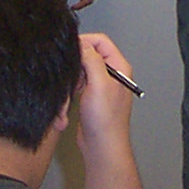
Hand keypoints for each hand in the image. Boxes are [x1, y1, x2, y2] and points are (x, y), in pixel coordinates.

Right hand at [75, 32, 146, 188]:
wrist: (101, 147)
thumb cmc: (105, 121)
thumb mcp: (98, 84)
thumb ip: (92, 60)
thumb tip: (82, 43)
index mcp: (119, 67)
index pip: (101, 41)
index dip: (84, 41)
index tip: (70, 48)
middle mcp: (111, 74)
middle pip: (89, 55)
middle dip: (77, 66)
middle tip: (72, 76)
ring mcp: (101, 86)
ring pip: (80, 71)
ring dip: (72, 82)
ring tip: (72, 94)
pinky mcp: (90, 97)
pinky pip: (77, 86)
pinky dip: (70, 94)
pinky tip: (69, 105)